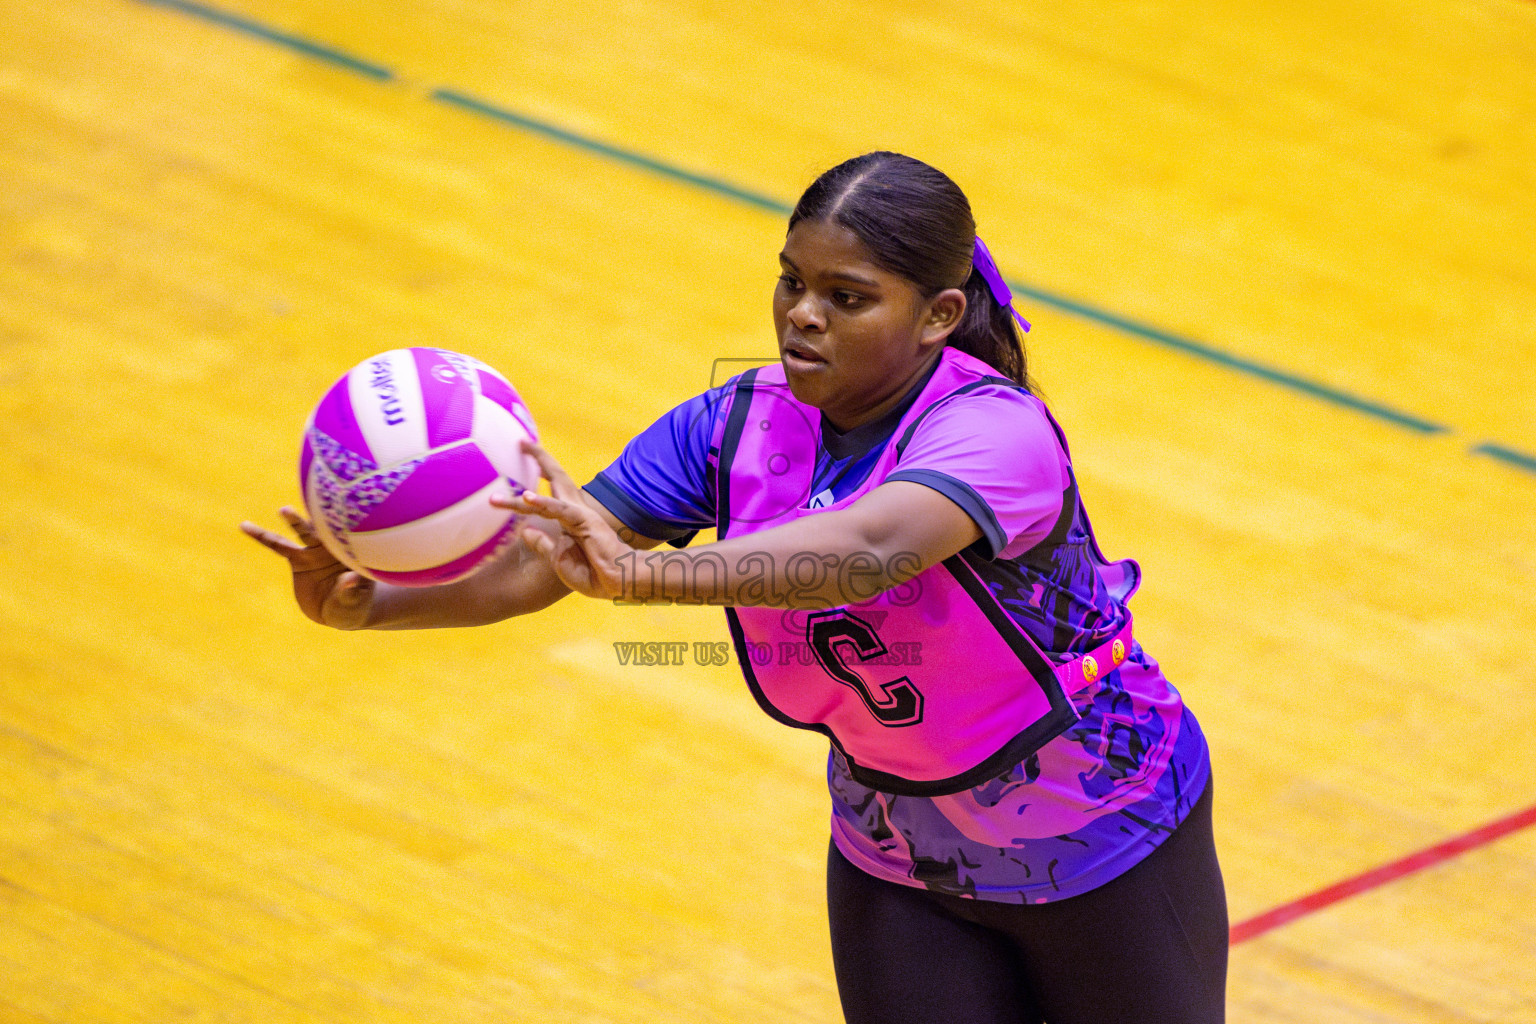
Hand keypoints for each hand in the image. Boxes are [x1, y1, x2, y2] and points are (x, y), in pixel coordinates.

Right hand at [240, 507, 376, 628]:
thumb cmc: (354, 604)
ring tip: (284, 510)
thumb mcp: (355, 600)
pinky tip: (244, 526)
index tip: (344, 517)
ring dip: (294, 521)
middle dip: (323, 518)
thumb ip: (352, 590)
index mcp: (352, 554)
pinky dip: (261, 536)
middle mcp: (333, 547)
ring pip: (301, 533)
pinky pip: (277, 546)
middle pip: (327, 529)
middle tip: (320, 506)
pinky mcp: (298, 558)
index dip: (348, 528)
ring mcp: (314, 550)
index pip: (350, 537)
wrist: (339, 611)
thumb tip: (351, 579)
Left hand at [493, 441, 634, 600]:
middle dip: (539, 458)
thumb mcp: (558, 558)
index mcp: (569, 518)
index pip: (550, 491)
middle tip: (521, 442)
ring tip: (495, 499)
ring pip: (547, 497)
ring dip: (519, 499)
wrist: (616, 581)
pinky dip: (542, 503)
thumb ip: (542, 543)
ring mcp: (578, 514)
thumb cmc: (592, 572)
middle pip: (555, 476)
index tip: (522, 461)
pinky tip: (526, 497)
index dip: (537, 475)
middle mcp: (573, 510)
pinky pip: (558, 510)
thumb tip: (524, 530)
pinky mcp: (583, 520)